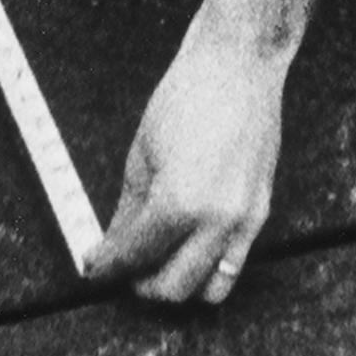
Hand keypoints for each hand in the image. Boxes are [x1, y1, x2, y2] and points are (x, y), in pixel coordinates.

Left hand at [87, 0, 315, 307]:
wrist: (239, 64)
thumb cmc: (187, 97)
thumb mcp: (142, 154)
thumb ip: (128, 211)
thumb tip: (113, 246)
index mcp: (178, 204)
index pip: (134, 258)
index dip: (107, 267)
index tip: (94, 267)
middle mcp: (216, 223)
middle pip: (171, 288)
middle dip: (140, 284)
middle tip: (123, 269)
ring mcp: (244, 221)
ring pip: (210, 291)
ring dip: (180, 284)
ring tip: (158, 264)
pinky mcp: (261, 212)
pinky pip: (235, 265)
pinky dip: (209, 269)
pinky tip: (189, 248)